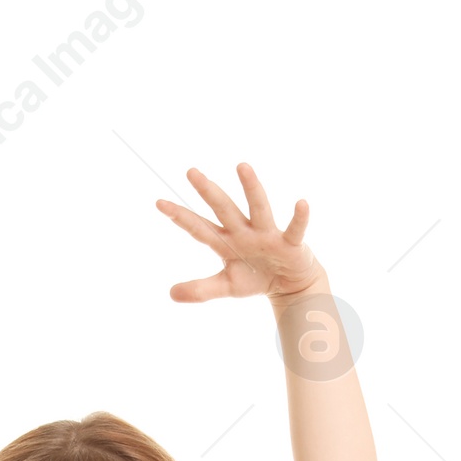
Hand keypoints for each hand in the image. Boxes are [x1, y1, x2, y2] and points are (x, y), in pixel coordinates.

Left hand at [155, 162, 323, 302]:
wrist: (288, 283)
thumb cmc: (255, 277)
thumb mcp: (227, 286)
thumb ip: (201, 290)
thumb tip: (171, 293)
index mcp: (226, 241)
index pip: (199, 228)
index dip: (180, 217)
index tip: (159, 203)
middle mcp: (244, 231)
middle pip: (223, 209)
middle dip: (208, 192)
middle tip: (190, 172)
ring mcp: (267, 234)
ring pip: (258, 207)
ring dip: (250, 188)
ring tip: (241, 166)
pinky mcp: (290, 243)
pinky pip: (295, 228)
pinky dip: (299, 217)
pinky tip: (301, 203)